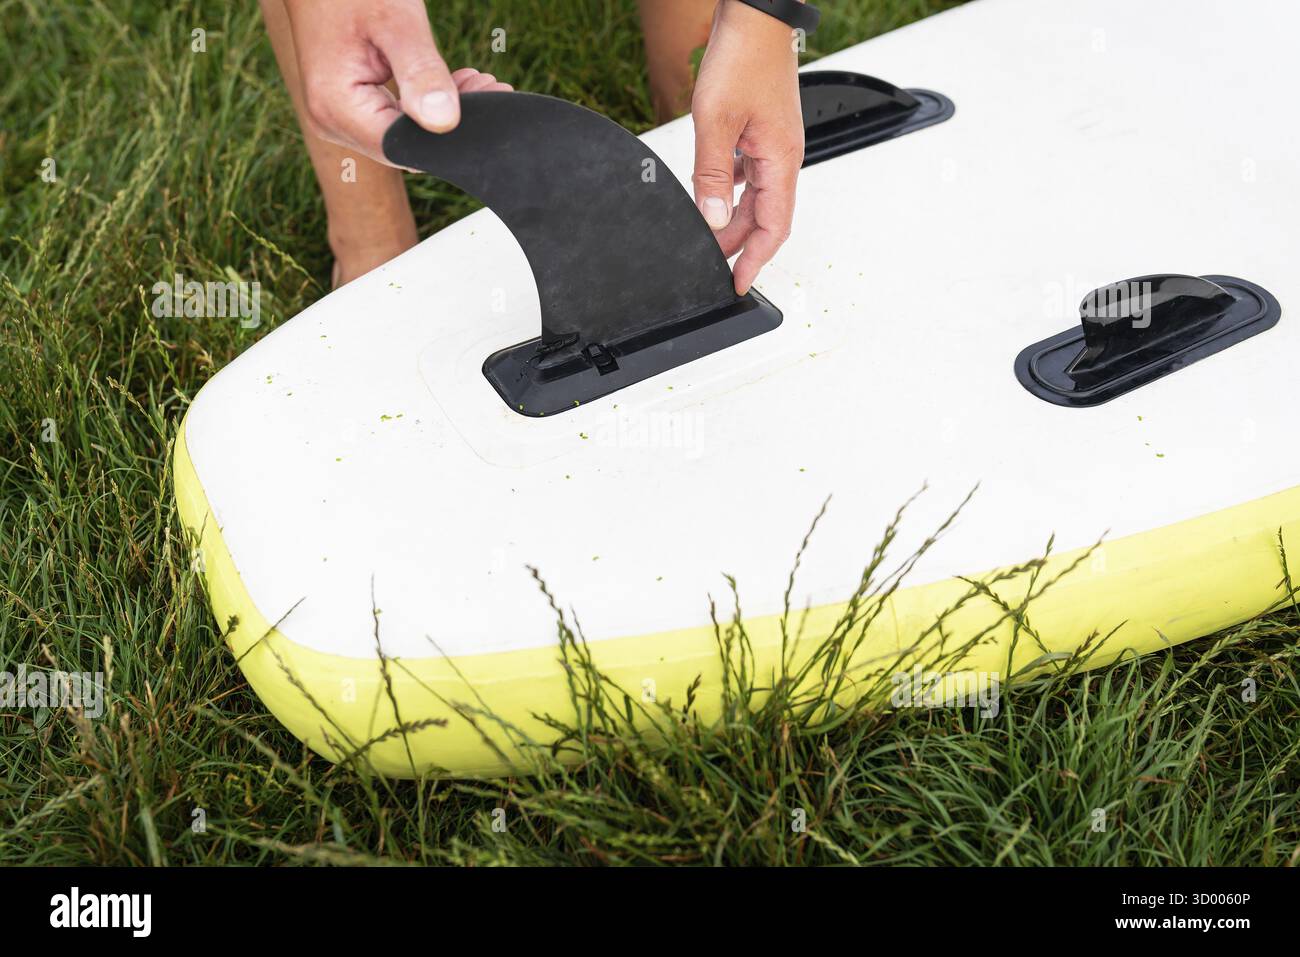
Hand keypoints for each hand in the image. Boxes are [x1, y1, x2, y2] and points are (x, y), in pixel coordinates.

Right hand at [282, 0, 511, 165]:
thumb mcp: (394, 20)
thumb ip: (420, 72)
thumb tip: (444, 122)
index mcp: (335, 108)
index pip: (406, 148)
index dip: (450, 133)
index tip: (487, 96)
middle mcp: (332, 123)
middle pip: (407, 146)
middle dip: (451, 123)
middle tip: (487, 84)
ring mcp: (339, 120)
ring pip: (405, 136)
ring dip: (442, 114)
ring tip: (475, 80)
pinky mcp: (350, 111)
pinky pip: (395, 121)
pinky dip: (426, 107)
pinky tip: (452, 84)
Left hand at [691, 0, 804, 294]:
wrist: (754, 16)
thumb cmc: (743, 57)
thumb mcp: (715, 122)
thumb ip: (711, 174)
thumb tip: (710, 219)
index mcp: (781, 160)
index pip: (773, 228)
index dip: (755, 261)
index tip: (738, 284)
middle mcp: (783, 156)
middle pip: (764, 217)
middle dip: (739, 245)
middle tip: (713, 267)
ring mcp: (773, 144)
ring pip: (755, 196)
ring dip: (732, 219)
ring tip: (709, 238)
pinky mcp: (762, 131)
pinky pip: (749, 174)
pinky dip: (730, 190)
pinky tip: (712, 192)